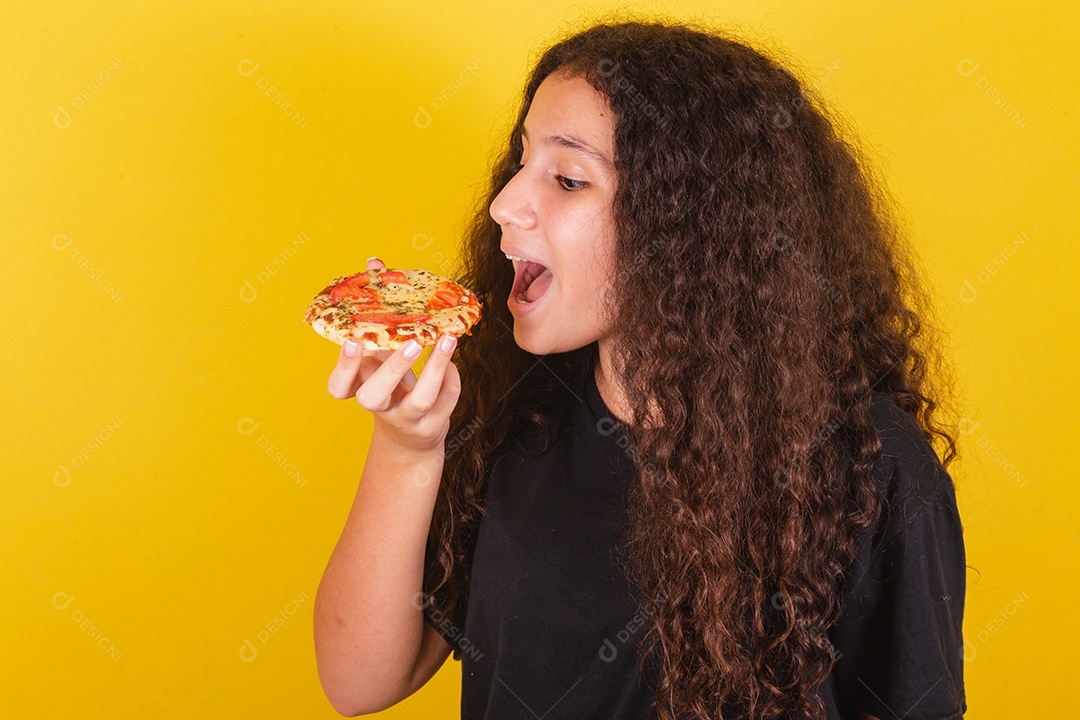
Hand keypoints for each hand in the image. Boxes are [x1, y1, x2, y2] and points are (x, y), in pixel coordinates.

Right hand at [326, 256, 461, 454]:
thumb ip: (377, 308)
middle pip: (373, 397)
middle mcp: (379, 405)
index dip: (344, 366)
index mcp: (358, 386)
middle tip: (411, 341)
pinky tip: (451, 358)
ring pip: (418, 401)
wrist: (411, 434)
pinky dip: (451, 376)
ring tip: (447, 338)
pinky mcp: (433, 423)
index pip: (338, 387)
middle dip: (391, 368)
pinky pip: (445, 399)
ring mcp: (406, 418)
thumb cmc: (391, 380)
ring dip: (434, 368)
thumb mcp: (381, 348)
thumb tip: (374, 262)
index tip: (354, 341)